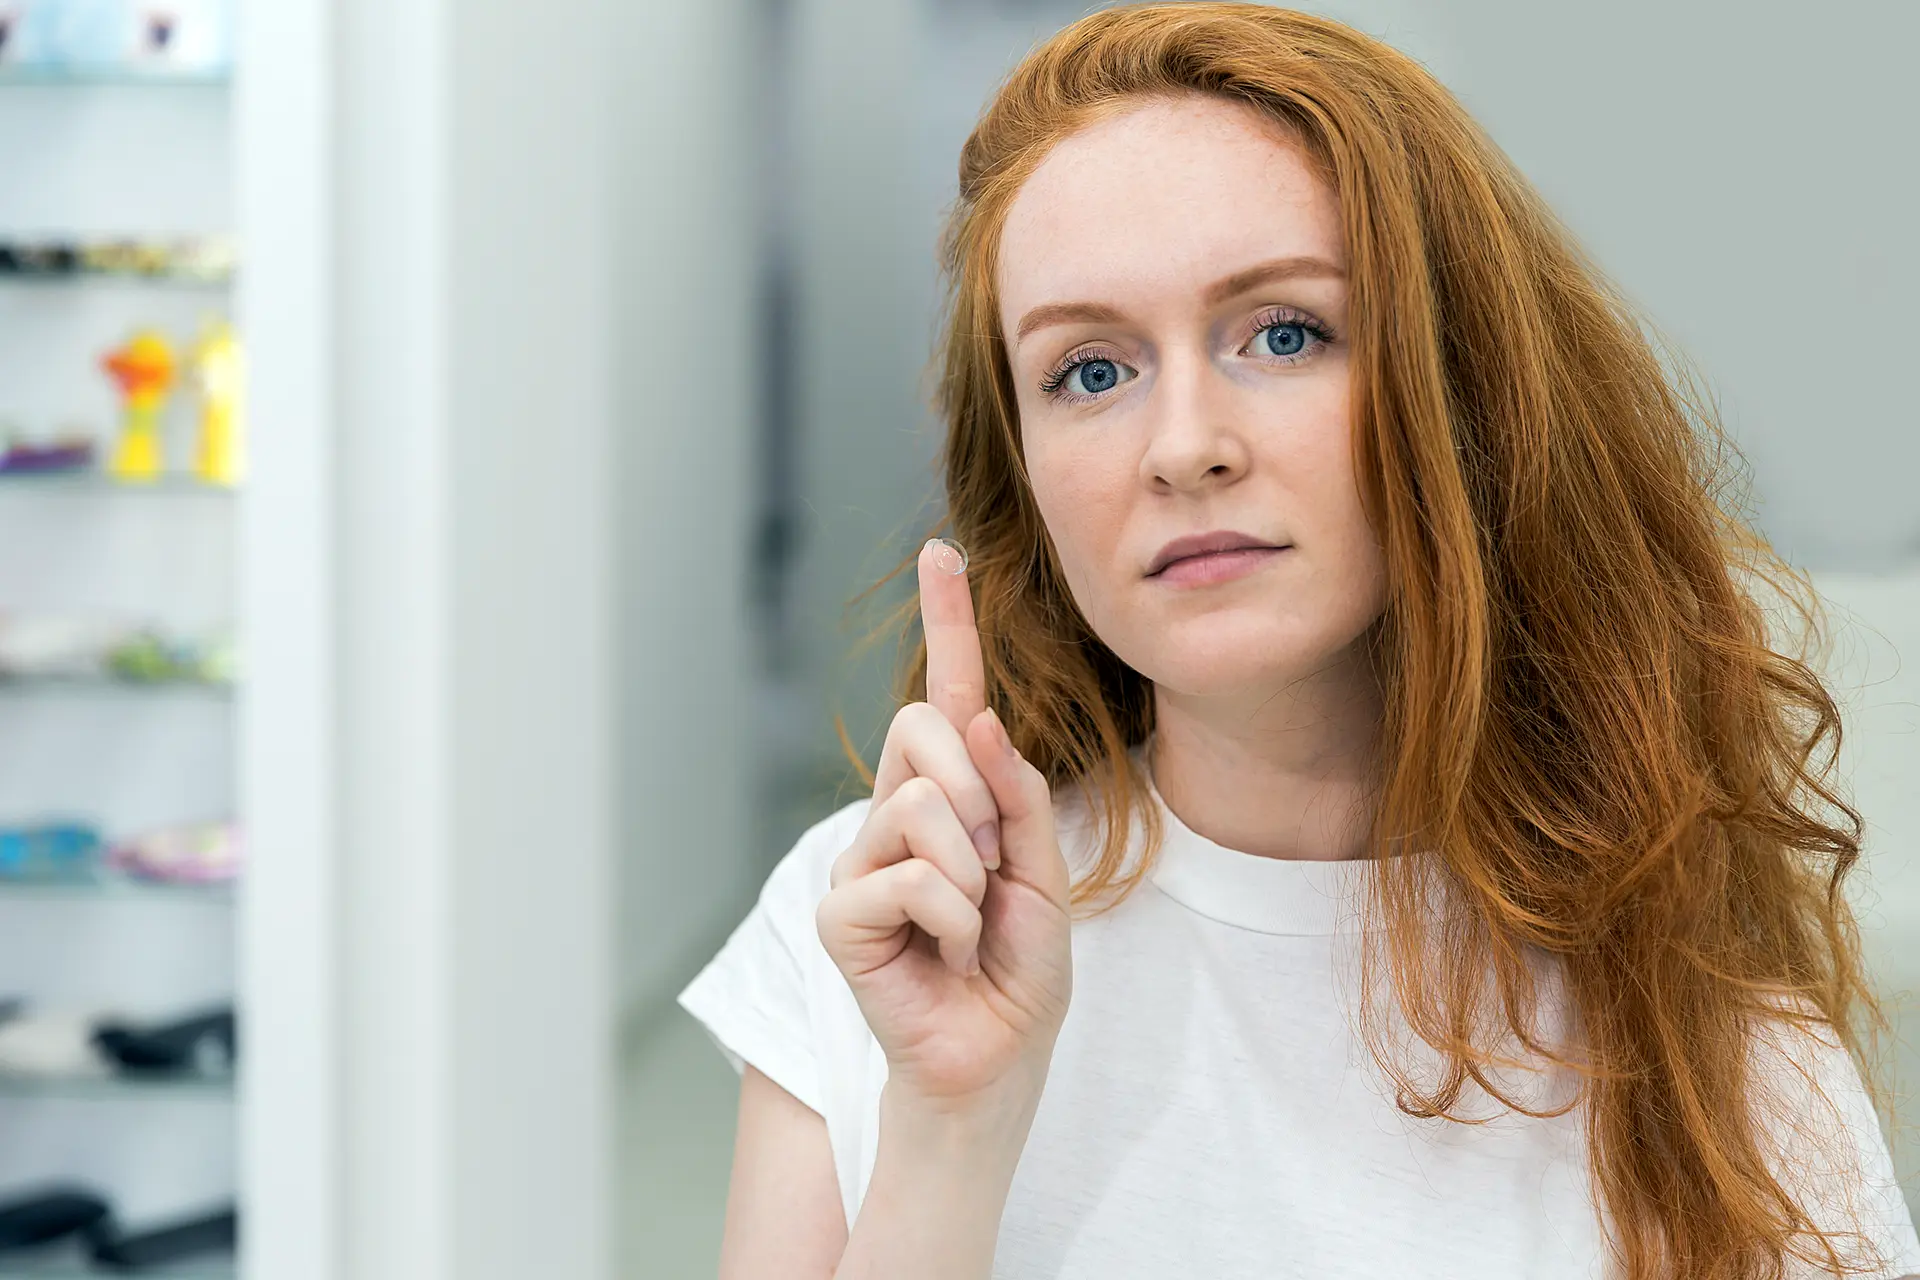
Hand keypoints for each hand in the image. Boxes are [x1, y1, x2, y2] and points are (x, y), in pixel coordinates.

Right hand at [816, 539, 1074, 1115]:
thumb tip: (977, 721)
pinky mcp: (838, 913)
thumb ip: (1017, 798)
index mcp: (947, 797)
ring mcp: (859, 861)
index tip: (944, 552)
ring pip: (922, 807)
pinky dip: (951, 919)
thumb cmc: (1016, 969)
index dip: (948, 623)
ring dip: (974, 876)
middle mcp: (893, 814)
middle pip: (925, 730)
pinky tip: (945, 954)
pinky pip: (909, 876)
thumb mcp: (1042, 873)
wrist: (995, 1058)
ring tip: (969, 926)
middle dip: (982, 795)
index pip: (943, 697)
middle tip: (992, 872)